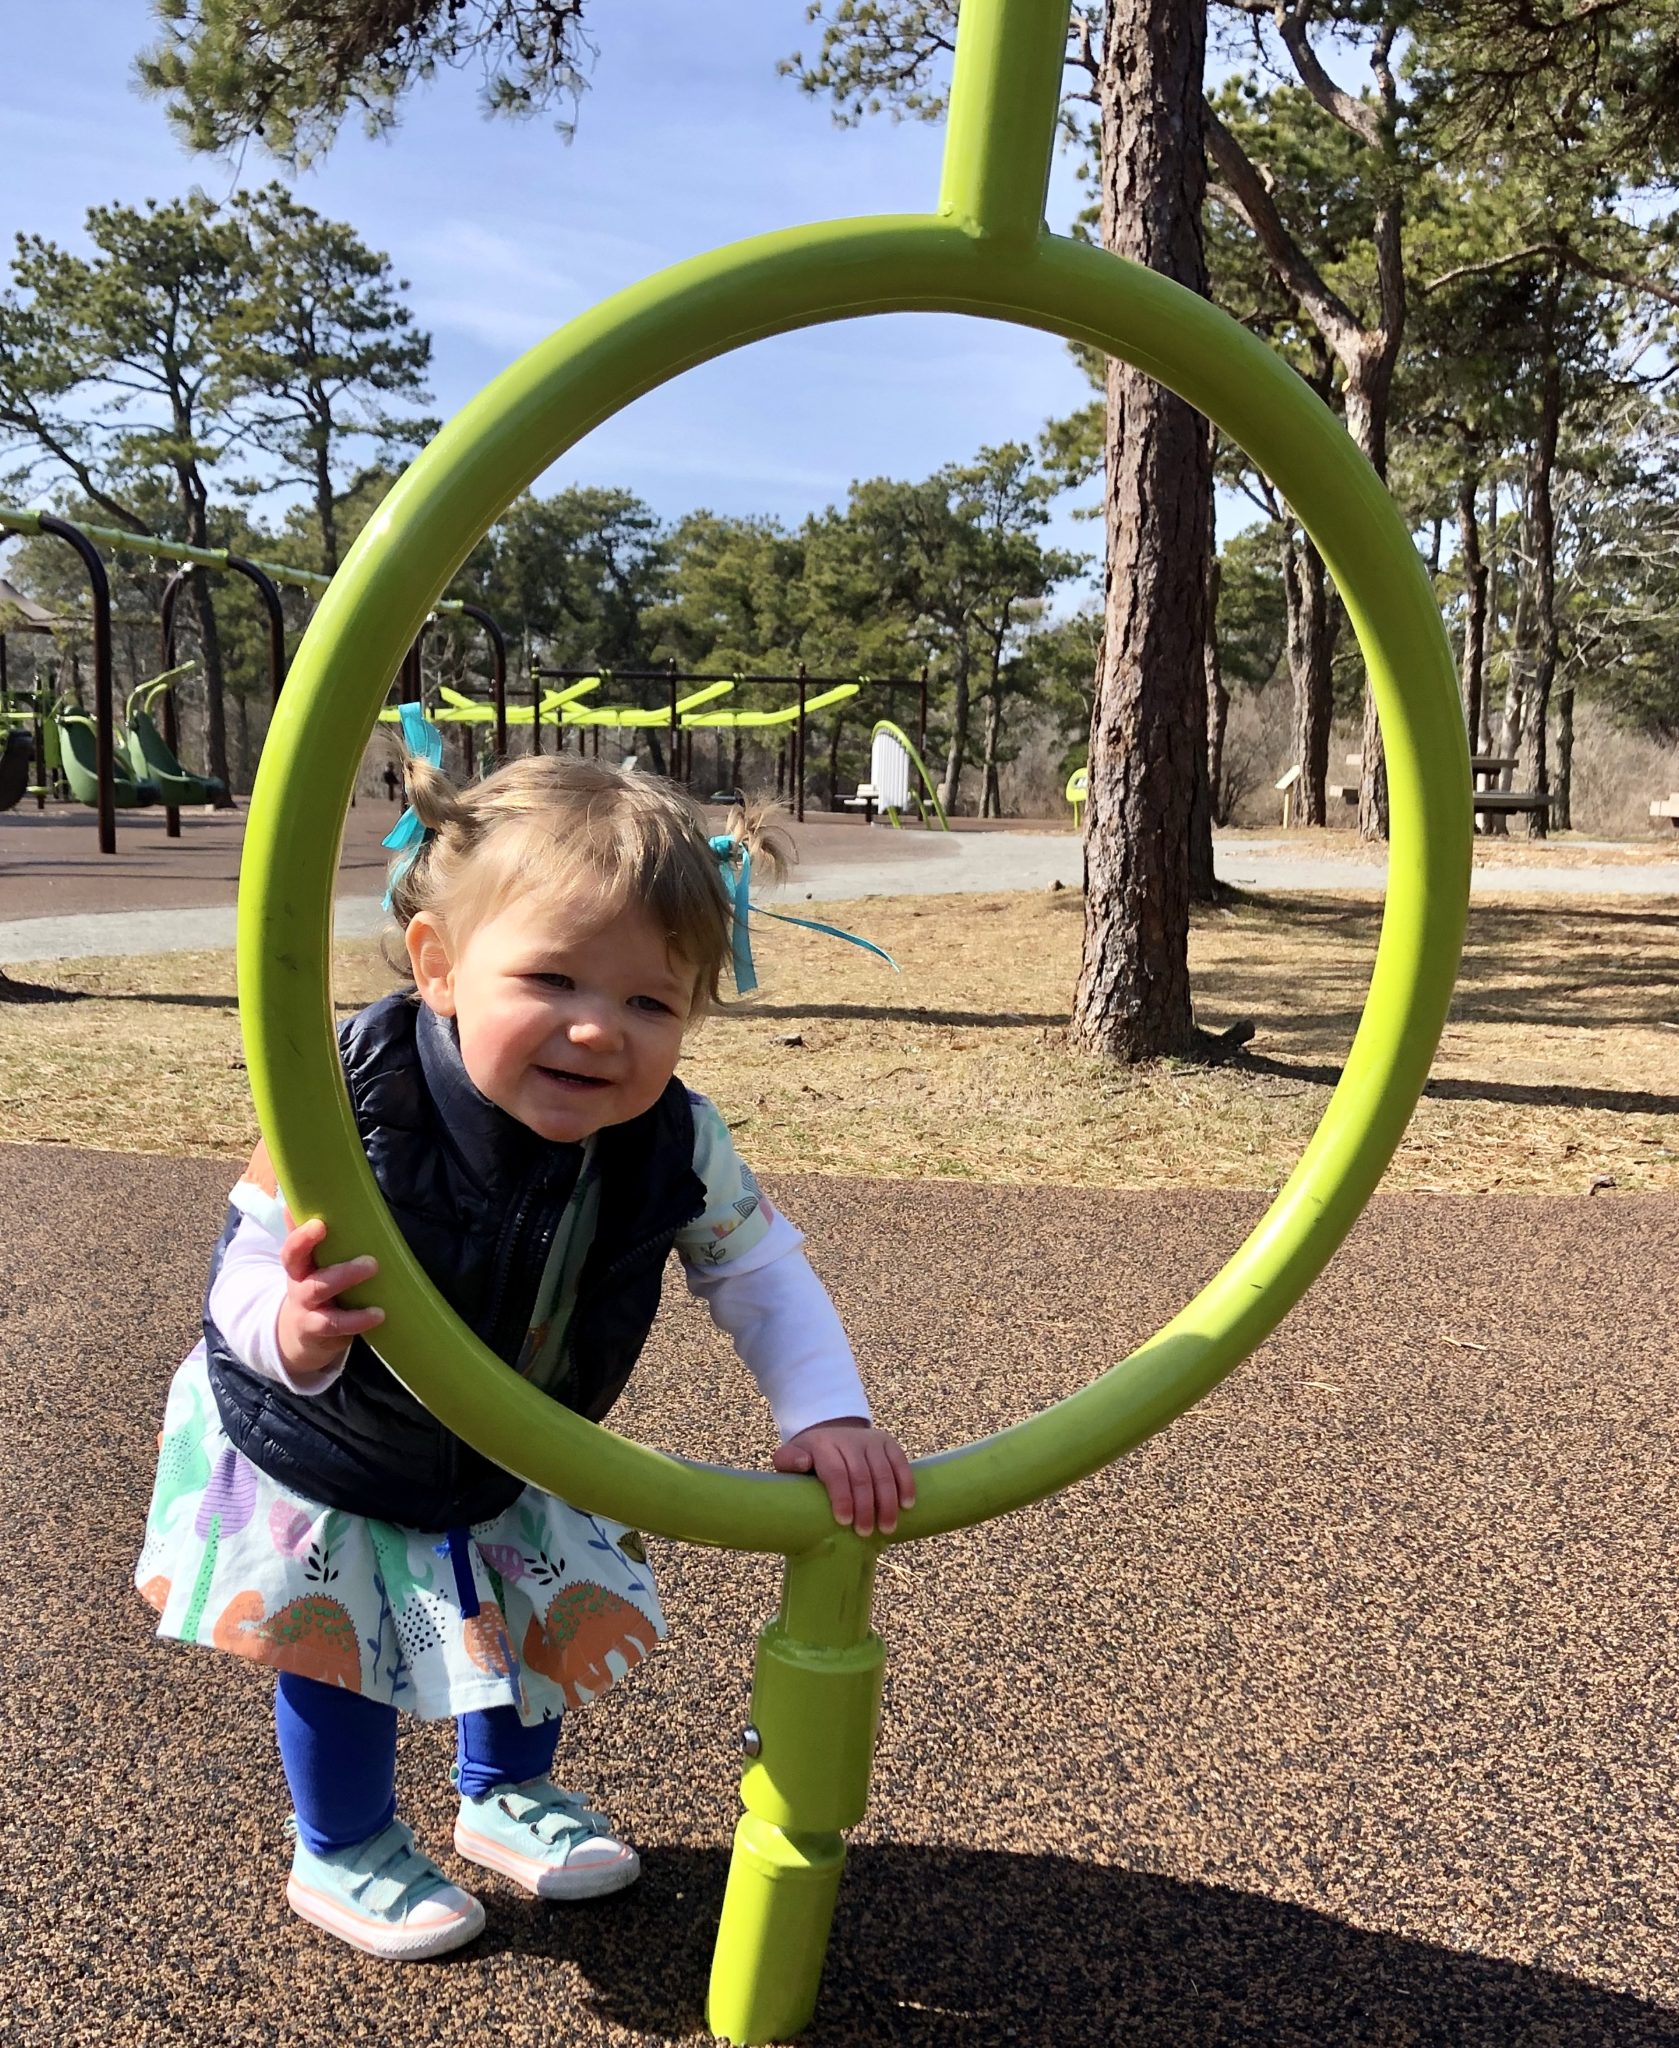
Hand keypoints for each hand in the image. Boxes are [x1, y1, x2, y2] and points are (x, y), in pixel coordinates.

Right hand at [275, 1217, 383, 1380]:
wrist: (300, 1334)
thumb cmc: (312, 1285)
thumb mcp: (308, 1263)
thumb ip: (305, 1233)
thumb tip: (297, 1197)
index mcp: (298, 1265)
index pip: (292, 1248)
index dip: (302, 1237)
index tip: (320, 1224)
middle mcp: (298, 1284)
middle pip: (303, 1269)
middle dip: (331, 1258)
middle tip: (369, 1257)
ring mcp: (307, 1308)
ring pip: (320, 1292)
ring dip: (346, 1280)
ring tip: (374, 1270)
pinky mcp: (320, 1331)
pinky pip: (336, 1324)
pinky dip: (357, 1320)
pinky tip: (379, 1314)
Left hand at [773, 1418, 915, 1535]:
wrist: (831, 1434)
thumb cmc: (808, 1458)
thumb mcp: (790, 1458)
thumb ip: (788, 1461)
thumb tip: (803, 1463)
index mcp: (823, 1445)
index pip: (836, 1472)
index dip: (842, 1498)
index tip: (844, 1522)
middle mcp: (849, 1439)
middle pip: (861, 1476)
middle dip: (865, 1506)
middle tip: (865, 1532)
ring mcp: (871, 1440)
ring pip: (883, 1472)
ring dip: (887, 1502)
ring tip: (887, 1527)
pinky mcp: (888, 1443)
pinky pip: (900, 1463)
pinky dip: (906, 1485)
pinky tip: (906, 1505)